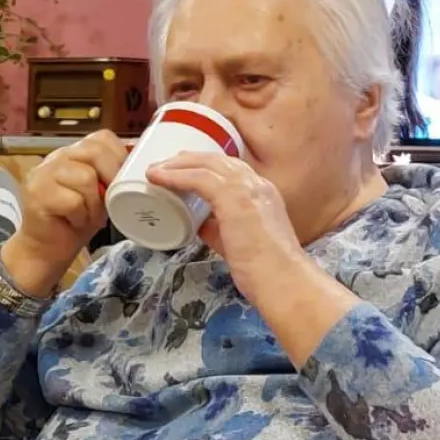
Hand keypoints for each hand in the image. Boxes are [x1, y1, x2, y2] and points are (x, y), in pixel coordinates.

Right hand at [0, 131, 128, 296]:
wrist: (46, 250)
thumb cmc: (76, 221)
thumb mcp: (100, 195)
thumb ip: (112, 178)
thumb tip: (137, 171)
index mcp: (72, 153)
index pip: (101, 138)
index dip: (119, 157)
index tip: (122, 181)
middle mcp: (56, 157)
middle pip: (94, 151)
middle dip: (111, 177)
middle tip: (111, 201)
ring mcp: (43, 174)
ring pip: (85, 177)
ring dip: (95, 203)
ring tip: (91, 216)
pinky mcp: (37, 195)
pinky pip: (73, 201)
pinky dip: (81, 216)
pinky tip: (76, 222)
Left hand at [147, 152, 356, 365]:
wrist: (283, 280)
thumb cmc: (265, 269)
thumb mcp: (237, 241)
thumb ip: (218, 229)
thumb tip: (198, 224)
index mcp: (263, 193)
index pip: (231, 168)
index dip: (204, 165)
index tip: (183, 168)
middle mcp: (257, 184)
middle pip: (216, 160)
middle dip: (187, 159)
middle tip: (164, 165)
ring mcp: (247, 189)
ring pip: (206, 163)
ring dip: (177, 164)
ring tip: (156, 170)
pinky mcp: (235, 199)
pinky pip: (199, 178)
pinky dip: (176, 176)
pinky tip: (159, 178)